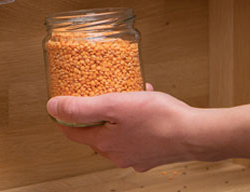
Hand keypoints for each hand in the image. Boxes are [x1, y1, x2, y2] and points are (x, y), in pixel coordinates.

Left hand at [47, 84, 249, 169]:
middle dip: (96, 112)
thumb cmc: (159, 118)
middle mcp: (119, 155)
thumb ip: (81, 108)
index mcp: (105, 145)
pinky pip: (138, 133)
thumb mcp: (114, 105)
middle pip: (96, 133)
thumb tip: (53, 107)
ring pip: (119, 131)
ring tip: (128, 93)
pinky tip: (148, 100)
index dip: (65, 116)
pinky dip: (138, 118)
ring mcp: (138, 157)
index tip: (63, 102)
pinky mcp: (155, 153)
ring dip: (119, 112)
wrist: (196, 133)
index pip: (72, 133)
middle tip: (98, 92)